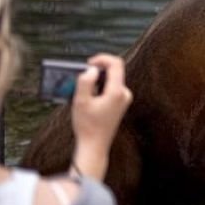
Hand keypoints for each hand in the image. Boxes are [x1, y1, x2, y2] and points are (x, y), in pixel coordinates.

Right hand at [71, 53, 132, 179]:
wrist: (95, 145)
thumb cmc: (87, 126)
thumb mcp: (80, 101)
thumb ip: (85, 82)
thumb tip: (91, 70)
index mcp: (117, 92)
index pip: (116, 64)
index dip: (102, 59)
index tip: (88, 63)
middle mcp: (124, 94)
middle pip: (113, 71)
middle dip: (97, 71)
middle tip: (81, 77)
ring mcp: (124, 99)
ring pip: (111, 80)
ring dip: (97, 80)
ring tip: (82, 89)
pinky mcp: (120, 104)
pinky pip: (110, 88)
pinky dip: (99, 88)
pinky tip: (88, 96)